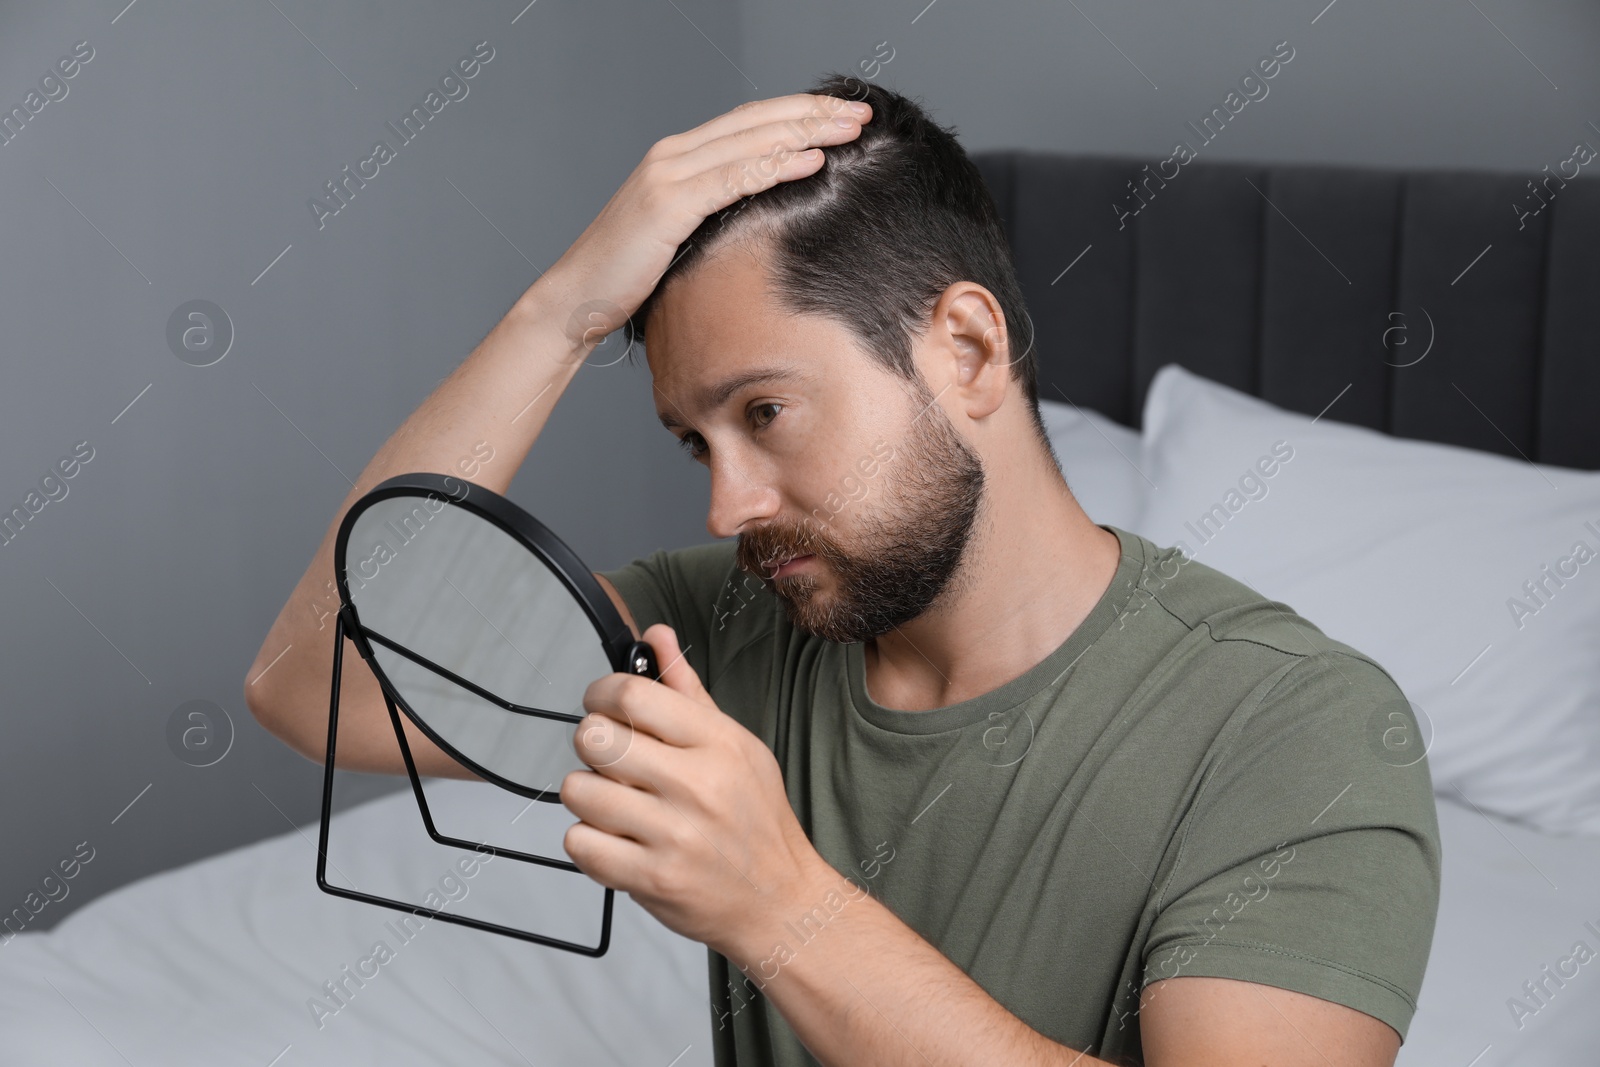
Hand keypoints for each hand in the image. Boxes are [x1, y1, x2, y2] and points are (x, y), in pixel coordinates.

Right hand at [535, 92, 872, 354]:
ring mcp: (667, 176)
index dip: (798, 112)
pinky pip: (732, 180)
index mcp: (678, 157)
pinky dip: (774, 167)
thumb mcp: (681, 235)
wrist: (576, 299)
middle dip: (813, 112)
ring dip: (805, 132)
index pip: (749, 121)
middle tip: (861, 112)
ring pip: (749, 142)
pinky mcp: (667, 206)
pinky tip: (811, 161)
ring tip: (850, 129)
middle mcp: (673, 155)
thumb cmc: (629, 276)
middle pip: (756, 120)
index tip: (844, 114)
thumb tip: (764, 215)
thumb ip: (715, 213)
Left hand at [561, 623, 826, 955]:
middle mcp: (697, 786)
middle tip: (610, 758)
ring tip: (616, 804)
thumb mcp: (736, 746)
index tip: (601, 703)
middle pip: (596, 739)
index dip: (601, 693)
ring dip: (588, 795)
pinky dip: (587, 841)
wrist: (781, 902)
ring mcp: (674, 835)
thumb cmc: (756, 822)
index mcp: (718, 744)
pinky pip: (579, 843)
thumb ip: (688, 691)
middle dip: (592, 744)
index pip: (633, 695)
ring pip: (579, 790)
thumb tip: (656, 636)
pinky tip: (616, 840)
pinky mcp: (652, 879)